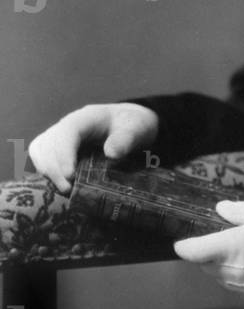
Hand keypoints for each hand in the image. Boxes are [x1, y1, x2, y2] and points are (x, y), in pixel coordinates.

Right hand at [28, 102, 159, 192]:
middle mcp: (68, 126)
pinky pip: (42, 160)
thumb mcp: (138, 129)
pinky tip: (60, 186)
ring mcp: (60, 137)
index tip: (70, 175)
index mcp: (86, 117)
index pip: (67, 132)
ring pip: (40, 152)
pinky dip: (47, 174)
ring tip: (64, 190)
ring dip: (48, 172)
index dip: (65, 153)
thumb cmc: (133, 126)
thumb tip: (111, 153)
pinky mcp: (57, 150)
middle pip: (48, 143)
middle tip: (68, 190)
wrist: (130, 127)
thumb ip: (127, 139)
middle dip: (54, 168)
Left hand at [173, 200, 243, 306]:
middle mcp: (229, 272)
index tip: (184, 241)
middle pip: (204, 266)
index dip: (185, 246)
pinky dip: (242, 278)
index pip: (190, 251)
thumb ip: (236, 211)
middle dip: (209, 255)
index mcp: (227, 248)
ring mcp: (242, 289)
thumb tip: (220, 209)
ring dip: (225, 268)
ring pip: (221, 278)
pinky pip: (238, 288)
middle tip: (228, 241)